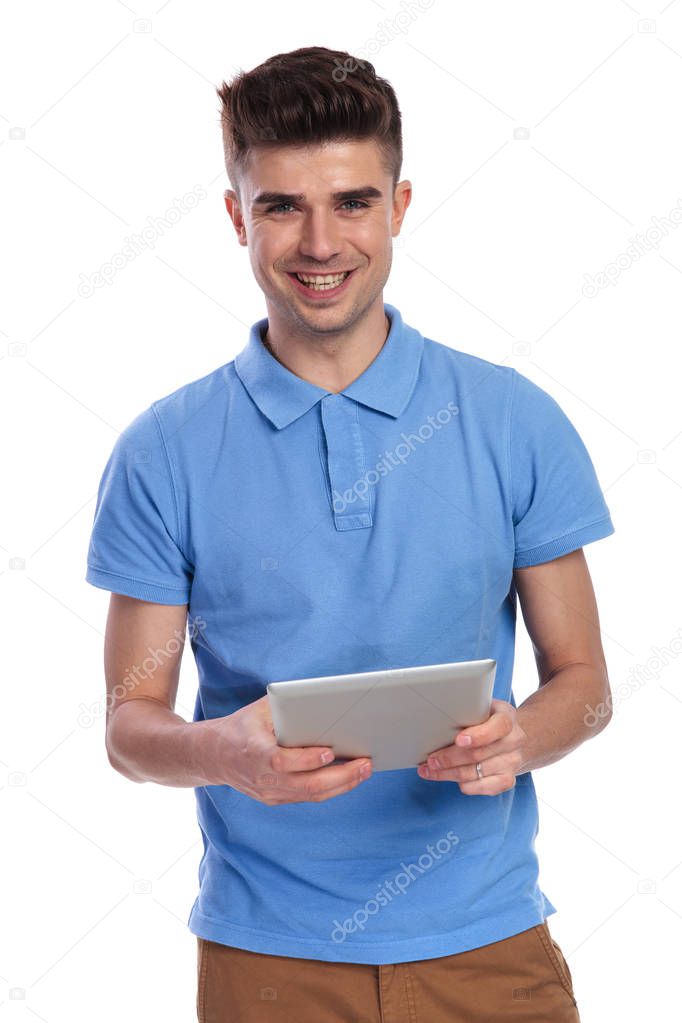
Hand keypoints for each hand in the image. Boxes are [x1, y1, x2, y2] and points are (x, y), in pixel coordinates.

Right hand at [201, 694, 372, 804]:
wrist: (213, 756)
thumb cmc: (241, 726)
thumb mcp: (258, 710)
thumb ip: (285, 707)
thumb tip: (320, 701)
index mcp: (255, 753)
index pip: (283, 762)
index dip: (307, 759)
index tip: (330, 750)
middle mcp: (262, 779)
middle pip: (306, 785)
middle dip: (341, 776)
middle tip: (365, 764)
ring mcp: (269, 793)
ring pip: (311, 795)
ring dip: (342, 785)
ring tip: (364, 771)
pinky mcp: (275, 799)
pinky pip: (307, 797)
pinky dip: (330, 788)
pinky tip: (348, 777)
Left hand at [416, 699, 525, 794]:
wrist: (517, 736)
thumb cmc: (491, 719)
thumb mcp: (484, 706)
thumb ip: (469, 711)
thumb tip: (439, 718)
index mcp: (507, 718)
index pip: (497, 727)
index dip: (478, 735)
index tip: (459, 740)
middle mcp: (513, 741)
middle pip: (478, 754)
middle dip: (449, 758)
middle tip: (430, 760)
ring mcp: (512, 762)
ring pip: (475, 773)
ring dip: (448, 774)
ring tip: (429, 770)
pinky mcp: (508, 780)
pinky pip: (483, 788)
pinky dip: (463, 785)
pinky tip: (448, 778)